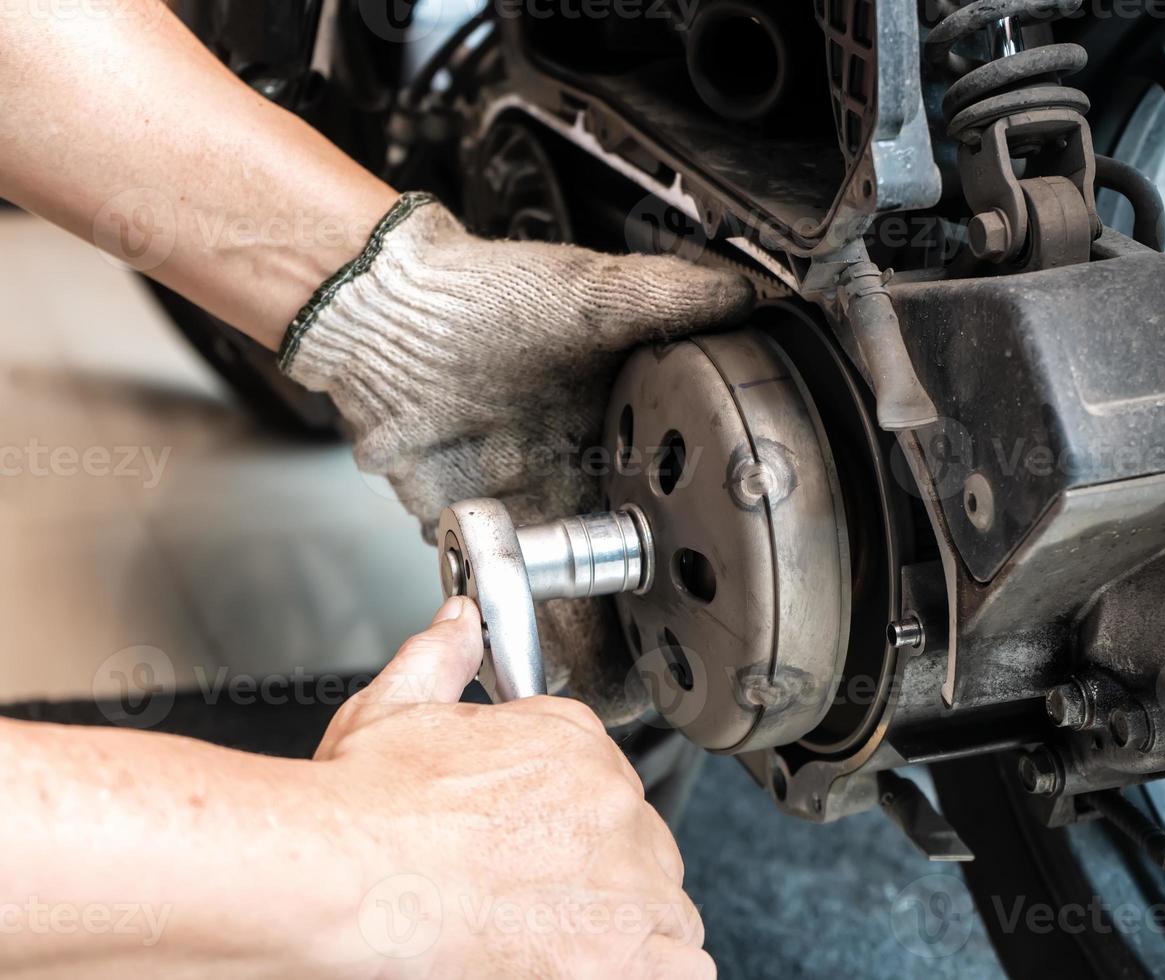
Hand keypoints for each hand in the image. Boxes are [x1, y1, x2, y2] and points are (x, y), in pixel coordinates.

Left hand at [281, 194, 753, 722]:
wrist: (385, 316)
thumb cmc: (482, 297)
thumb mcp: (588, 293)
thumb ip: (667, 299)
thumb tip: (745, 297)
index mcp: (618, 432)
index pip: (670, 508)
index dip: (692, 558)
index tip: (712, 605)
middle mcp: (580, 478)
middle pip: (625, 570)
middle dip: (645, 626)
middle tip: (664, 675)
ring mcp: (528, 510)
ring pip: (569, 596)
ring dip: (587, 645)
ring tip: (612, 693)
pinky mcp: (472, 531)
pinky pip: (504, 596)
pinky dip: (522, 634)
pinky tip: (538, 663)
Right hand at [313, 596, 710, 978]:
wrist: (347, 877)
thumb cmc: (365, 805)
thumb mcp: (394, 707)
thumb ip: (440, 660)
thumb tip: (459, 624)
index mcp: (572, 743)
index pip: (605, 779)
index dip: (572, 818)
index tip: (541, 841)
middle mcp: (611, 805)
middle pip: (640, 843)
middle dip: (604, 872)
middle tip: (542, 896)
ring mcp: (624, 881)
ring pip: (666, 906)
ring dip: (632, 922)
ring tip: (569, 937)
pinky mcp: (622, 955)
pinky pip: (684, 967)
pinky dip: (653, 970)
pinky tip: (606, 966)